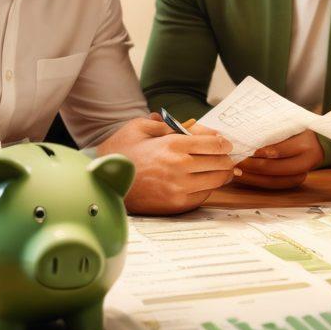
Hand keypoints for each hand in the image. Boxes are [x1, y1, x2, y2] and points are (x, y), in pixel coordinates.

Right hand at [99, 116, 233, 213]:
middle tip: (226, 156)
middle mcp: (179, 166)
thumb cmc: (122, 152)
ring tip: (222, 170)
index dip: (224, 143)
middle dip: (226, 158)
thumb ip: (170, 125)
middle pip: (220, 162)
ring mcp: (179, 187)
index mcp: (173, 145)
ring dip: (222, 174)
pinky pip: (204, 195)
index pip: (214, 144)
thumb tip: (197, 128)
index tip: (225, 144)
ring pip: (216, 180)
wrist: (104, 182)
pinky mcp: (176, 204)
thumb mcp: (142, 127)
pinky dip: (208, 187)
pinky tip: (204, 181)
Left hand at [232, 129, 323, 189]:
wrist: (316, 145)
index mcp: (306, 147)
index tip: (251, 151)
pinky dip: (255, 181)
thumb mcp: (290, 128)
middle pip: (276, 169)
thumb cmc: (298, 132)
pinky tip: (243, 176)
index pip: (283, 151)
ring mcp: (298, 176)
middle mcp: (305, 164)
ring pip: (273, 181)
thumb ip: (274, 134)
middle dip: (254, 166)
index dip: (265, 152)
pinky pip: (271, 185)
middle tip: (237, 161)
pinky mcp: (290, 183)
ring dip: (252, 177)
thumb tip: (251, 139)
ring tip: (236, 171)